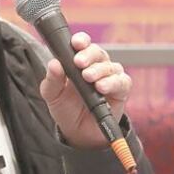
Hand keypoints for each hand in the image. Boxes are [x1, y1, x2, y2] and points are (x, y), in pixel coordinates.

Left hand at [40, 32, 130, 148]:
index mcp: (79, 61)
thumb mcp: (53, 95)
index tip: (75, 43)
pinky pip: (121, 81)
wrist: (78, 133)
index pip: (83, 44)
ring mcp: (110, 76)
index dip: (81, 40)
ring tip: (88, 78)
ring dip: (98, 70)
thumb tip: (54, 63)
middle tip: (79, 63)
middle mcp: (97, 65)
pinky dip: (112, 83)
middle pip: (97, 52)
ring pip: (109, 66)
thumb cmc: (66, 108)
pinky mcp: (121, 90)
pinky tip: (102, 87)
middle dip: (88, 55)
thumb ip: (52, 79)